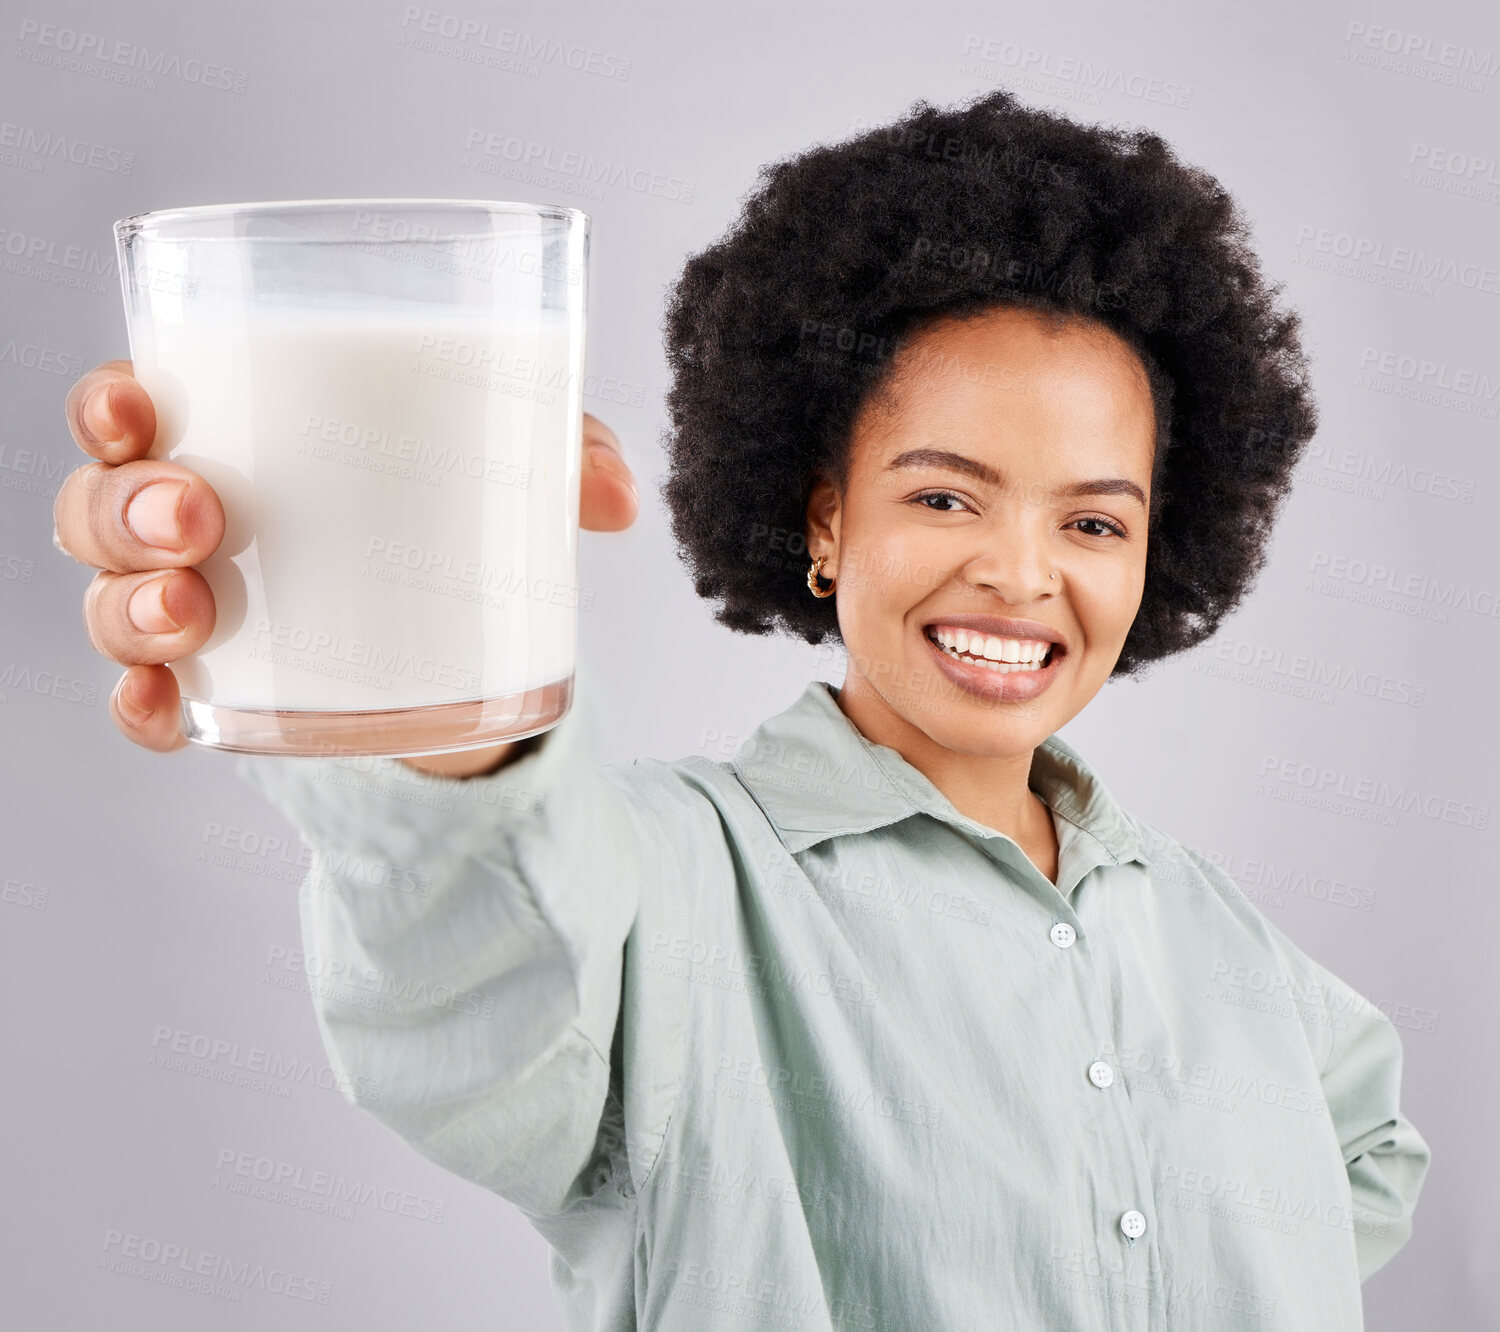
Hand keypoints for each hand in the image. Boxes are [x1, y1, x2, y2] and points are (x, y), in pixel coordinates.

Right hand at [53, 359, 639, 754]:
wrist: (473, 655)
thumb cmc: (461, 526)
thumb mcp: (513, 477)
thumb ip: (566, 461)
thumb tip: (620, 501)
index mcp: (242, 443)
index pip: (135, 411)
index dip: (109, 404)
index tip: (136, 403)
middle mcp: (196, 529)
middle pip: (102, 507)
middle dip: (125, 510)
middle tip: (199, 520)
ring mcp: (202, 616)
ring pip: (112, 604)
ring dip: (130, 607)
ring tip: (192, 613)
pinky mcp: (231, 697)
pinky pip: (153, 707)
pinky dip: (147, 709)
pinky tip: (170, 705)